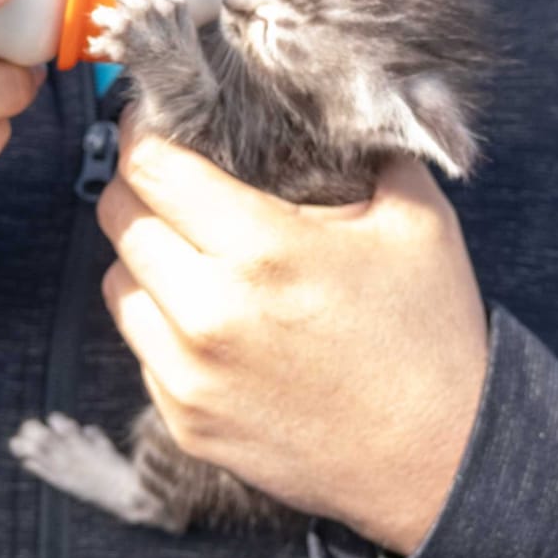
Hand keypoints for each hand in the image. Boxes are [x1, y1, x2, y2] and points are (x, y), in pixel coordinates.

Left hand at [98, 134, 488, 554]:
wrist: (442, 462)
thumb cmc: (431, 335)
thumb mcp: (419, 219)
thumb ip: (370, 144)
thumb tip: (333, 95)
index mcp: (264, 250)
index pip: (151, 168)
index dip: (146, 133)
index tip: (157, 124)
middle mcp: (211, 314)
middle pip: (118, 219)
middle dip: (140, 188)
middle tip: (176, 183)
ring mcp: (191, 377)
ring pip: (116, 285)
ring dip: (144, 260)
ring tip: (196, 255)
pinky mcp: (186, 423)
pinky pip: (141, 349)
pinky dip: (163, 324)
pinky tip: (218, 321)